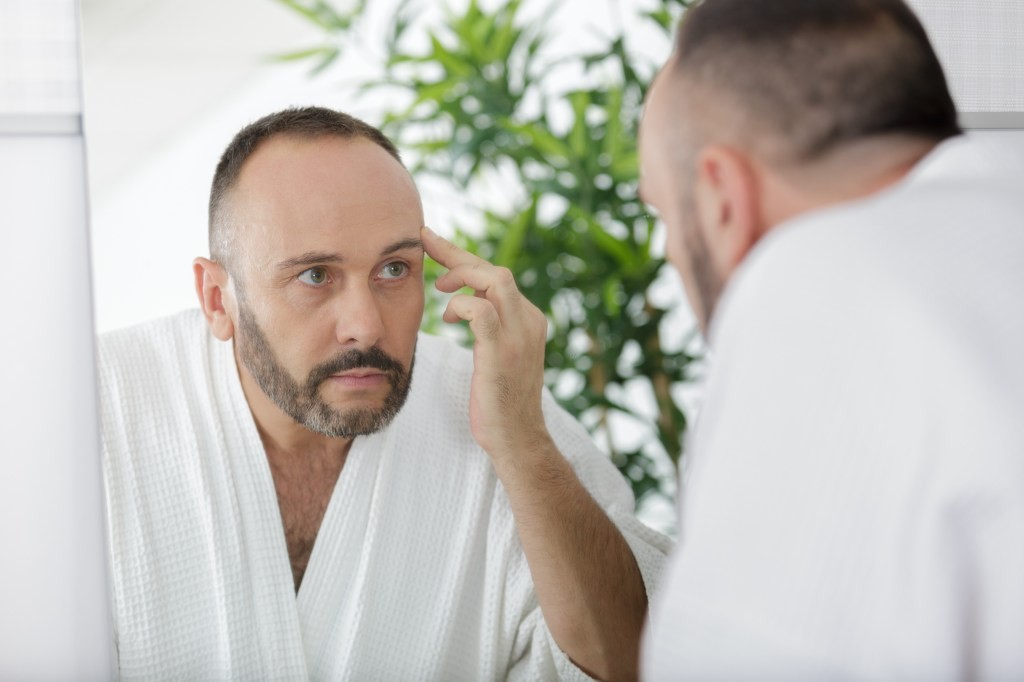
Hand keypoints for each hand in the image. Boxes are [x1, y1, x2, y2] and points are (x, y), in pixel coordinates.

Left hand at [422, 227, 550, 459]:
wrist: (517, 439)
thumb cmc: (499, 401)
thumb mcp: (498, 355)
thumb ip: (489, 328)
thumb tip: (461, 305)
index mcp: (529, 319)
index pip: (497, 276)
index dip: (465, 258)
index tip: (436, 244)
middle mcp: (529, 320)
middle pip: (495, 269)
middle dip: (457, 254)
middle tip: (425, 244)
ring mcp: (519, 335)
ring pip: (494, 279)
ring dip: (461, 275)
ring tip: (439, 287)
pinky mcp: (502, 351)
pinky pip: (481, 310)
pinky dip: (461, 305)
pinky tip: (449, 317)